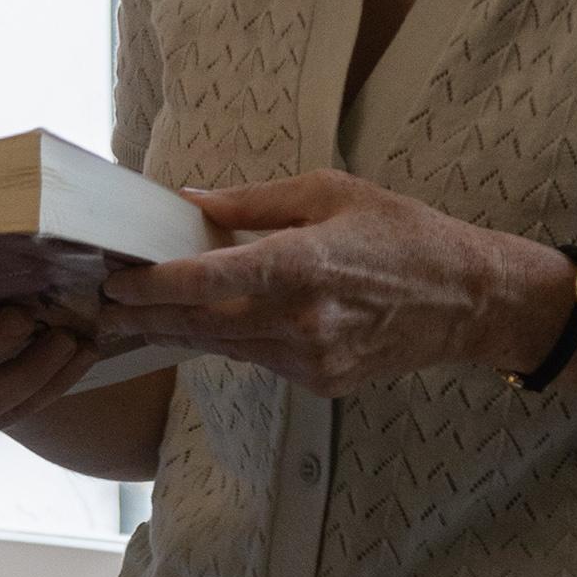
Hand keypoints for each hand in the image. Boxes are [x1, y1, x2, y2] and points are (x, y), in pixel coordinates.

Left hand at [99, 173, 550, 398]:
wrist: (468, 300)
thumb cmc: (404, 234)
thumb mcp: (330, 193)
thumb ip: (252, 203)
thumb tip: (190, 202)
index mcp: (303, 265)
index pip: (208, 282)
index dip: (155, 286)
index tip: (117, 283)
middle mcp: (303, 321)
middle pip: (202, 324)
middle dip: (151, 315)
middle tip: (107, 306)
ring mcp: (311, 360)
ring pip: (225, 348)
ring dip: (184, 331)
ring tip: (144, 314)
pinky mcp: (320, 383)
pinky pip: (259, 360)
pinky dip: (233, 341)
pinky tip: (213, 323)